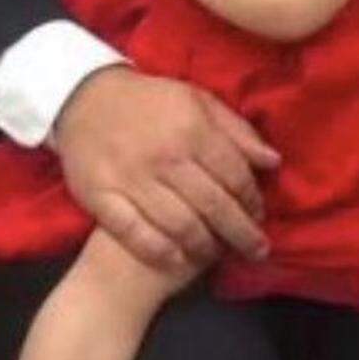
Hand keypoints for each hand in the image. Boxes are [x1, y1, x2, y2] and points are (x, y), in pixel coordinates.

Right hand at [53, 67, 279, 275]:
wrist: (86, 99)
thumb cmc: (150, 101)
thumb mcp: (197, 100)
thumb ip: (236, 131)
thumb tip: (272, 161)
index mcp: (192, 130)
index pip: (234, 175)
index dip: (252, 199)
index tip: (260, 215)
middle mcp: (166, 157)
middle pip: (213, 205)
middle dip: (241, 233)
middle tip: (257, 250)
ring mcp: (132, 180)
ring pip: (179, 225)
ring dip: (206, 246)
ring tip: (219, 255)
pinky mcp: (102, 197)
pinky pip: (135, 234)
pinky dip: (160, 252)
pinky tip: (178, 261)